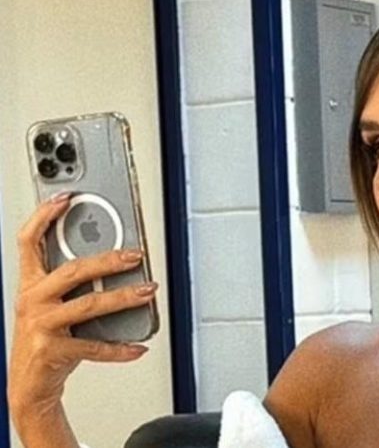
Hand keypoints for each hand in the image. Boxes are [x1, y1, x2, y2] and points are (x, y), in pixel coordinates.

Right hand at [8, 193, 154, 418]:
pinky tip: (137, 346)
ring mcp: (41, 325)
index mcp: (31, 283)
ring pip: (89, 304)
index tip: (66, 198)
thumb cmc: (47, 336)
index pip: (29, 241)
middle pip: (73, 271)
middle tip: (136, 255)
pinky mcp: (53, 350)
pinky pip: (94, 346)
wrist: (30, 382)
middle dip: (108, 260)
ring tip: (148, 291)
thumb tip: (118, 259)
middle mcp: (33, 300)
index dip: (44, 216)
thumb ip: (74, 282)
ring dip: (124, 297)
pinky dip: (119, 348)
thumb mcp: (53, 303)